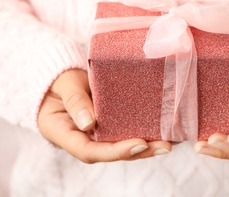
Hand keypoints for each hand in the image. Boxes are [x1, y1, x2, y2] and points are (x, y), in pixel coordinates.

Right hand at [38, 69, 170, 162]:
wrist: (58, 77)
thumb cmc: (58, 80)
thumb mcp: (63, 84)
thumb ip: (74, 101)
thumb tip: (89, 123)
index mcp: (65, 134)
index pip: (90, 151)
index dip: (115, 152)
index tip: (139, 144)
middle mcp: (83, 139)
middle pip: (111, 152)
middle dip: (139, 152)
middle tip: (165, 146)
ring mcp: (97, 133)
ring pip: (122, 144)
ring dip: (147, 145)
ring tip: (170, 141)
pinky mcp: (108, 124)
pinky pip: (125, 130)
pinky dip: (144, 131)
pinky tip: (164, 129)